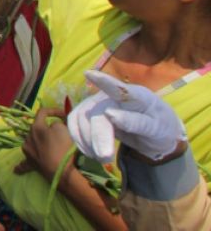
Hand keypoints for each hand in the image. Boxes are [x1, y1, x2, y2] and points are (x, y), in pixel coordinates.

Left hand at [15, 108, 76, 177]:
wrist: (59, 170)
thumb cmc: (62, 147)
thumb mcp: (62, 129)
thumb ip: (56, 123)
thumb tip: (52, 126)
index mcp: (36, 127)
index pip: (42, 112)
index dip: (53, 111)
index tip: (64, 115)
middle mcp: (28, 137)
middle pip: (36, 128)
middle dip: (46, 128)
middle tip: (59, 132)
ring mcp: (27, 151)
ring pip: (31, 142)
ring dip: (37, 142)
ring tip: (47, 146)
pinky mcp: (30, 163)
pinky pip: (24, 163)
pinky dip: (21, 166)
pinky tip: (15, 170)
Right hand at [68, 70, 186, 163]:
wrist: (153, 133)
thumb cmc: (159, 126)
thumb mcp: (157, 128)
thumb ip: (136, 121)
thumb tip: (110, 114)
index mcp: (135, 96)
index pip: (118, 87)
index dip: (103, 80)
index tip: (89, 74)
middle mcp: (112, 96)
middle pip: (96, 113)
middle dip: (97, 136)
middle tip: (105, 158)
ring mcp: (98, 103)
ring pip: (80, 117)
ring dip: (86, 139)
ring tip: (101, 157)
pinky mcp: (88, 113)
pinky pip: (74, 122)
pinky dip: (79, 138)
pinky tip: (90, 151)